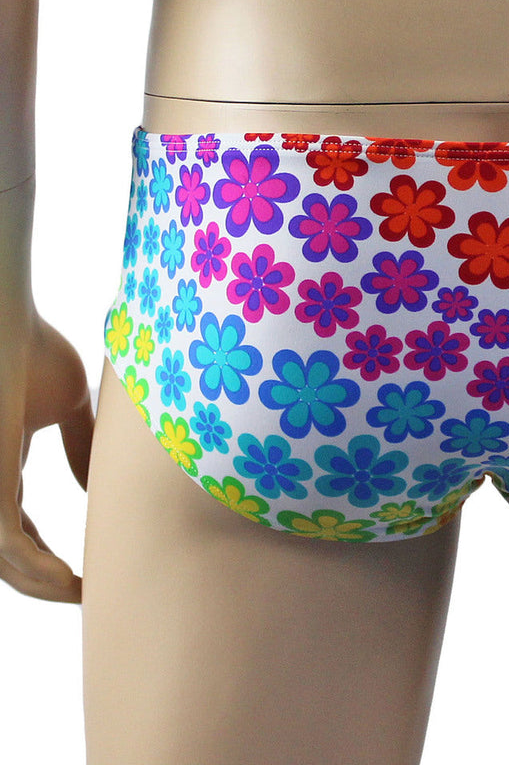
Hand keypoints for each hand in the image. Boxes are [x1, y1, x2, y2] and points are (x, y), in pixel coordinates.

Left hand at [0, 311, 93, 601]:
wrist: (3, 322)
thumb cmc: (30, 350)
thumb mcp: (68, 403)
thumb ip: (80, 444)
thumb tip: (92, 484)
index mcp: (1, 466)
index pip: (17, 530)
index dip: (48, 556)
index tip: (87, 570)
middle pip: (11, 555)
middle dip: (46, 581)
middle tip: (88, 594)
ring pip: (8, 563)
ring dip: (46, 587)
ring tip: (84, 595)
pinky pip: (11, 551)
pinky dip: (40, 574)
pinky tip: (71, 583)